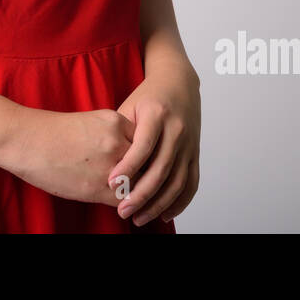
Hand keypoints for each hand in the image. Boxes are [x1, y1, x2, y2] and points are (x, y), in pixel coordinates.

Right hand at [0, 106, 135, 206]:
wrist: (26, 140)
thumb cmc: (51, 132)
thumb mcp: (89, 122)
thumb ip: (112, 136)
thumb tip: (128, 157)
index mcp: (116, 121)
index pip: (147, 143)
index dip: (145, 157)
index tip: (142, 166)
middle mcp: (118, 141)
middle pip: (148, 163)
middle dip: (146, 175)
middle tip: (146, 186)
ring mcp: (111, 164)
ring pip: (140, 183)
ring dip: (138, 193)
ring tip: (138, 200)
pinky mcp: (100, 188)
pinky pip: (124, 200)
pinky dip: (125, 205)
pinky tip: (122, 207)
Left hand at [108, 65, 200, 225]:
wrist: (178, 82)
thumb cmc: (148, 97)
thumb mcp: (130, 107)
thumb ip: (120, 133)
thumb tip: (104, 163)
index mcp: (157, 114)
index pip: (143, 146)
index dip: (128, 167)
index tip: (112, 183)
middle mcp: (176, 130)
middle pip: (161, 169)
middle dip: (141, 194)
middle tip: (123, 210)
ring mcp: (189, 144)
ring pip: (177, 181)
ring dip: (158, 204)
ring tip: (139, 218)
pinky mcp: (195, 154)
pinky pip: (191, 183)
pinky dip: (179, 202)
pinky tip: (164, 214)